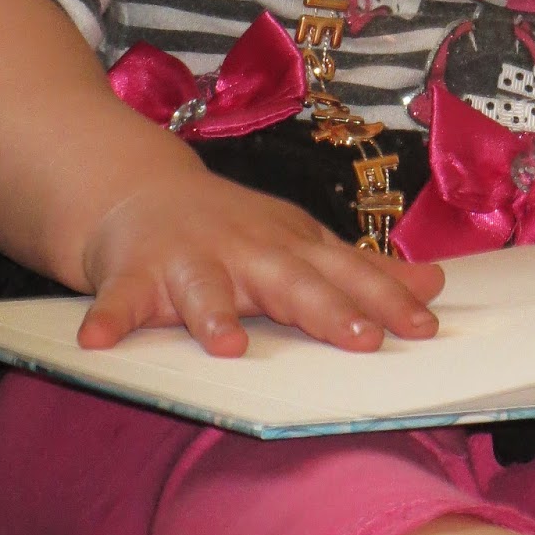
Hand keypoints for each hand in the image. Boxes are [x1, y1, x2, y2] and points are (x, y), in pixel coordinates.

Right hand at [76, 155, 443, 354]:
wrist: (139, 189)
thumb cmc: (234, 230)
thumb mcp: (301, 241)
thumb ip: (362, 269)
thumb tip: (436, 285)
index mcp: (289, 247)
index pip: (346, 274)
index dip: (386, 300)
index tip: (426, 326)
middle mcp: (245, 250)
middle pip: (290, 281)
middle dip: (325, 308)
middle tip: (361, 339)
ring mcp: (187, 260)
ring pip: (204, 289)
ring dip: (213, 314)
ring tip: (226, 345)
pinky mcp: (131, 274)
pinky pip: (119, 299)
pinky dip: (108, 317)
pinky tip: (98, 342)